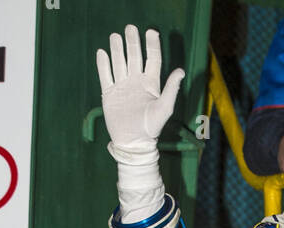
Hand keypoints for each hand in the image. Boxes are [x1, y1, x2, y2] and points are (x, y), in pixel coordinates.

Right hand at [96, 25, 183, 156]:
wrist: (133, 143)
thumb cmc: (151, 128)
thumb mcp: (164, 108)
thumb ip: (171, 89)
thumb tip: (181, 71)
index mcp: (150, 83)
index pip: (152, 59)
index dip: (152, 45)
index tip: (151, 31)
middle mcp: (136, 82)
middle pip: (134, 57)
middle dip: (132, 42)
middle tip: (130, 28)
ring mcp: (122, 87)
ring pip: (119, 63)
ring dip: (117, 49)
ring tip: (115, 36)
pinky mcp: (109, 94)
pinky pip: (105, 76)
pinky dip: (103, 65)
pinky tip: (102, 53)